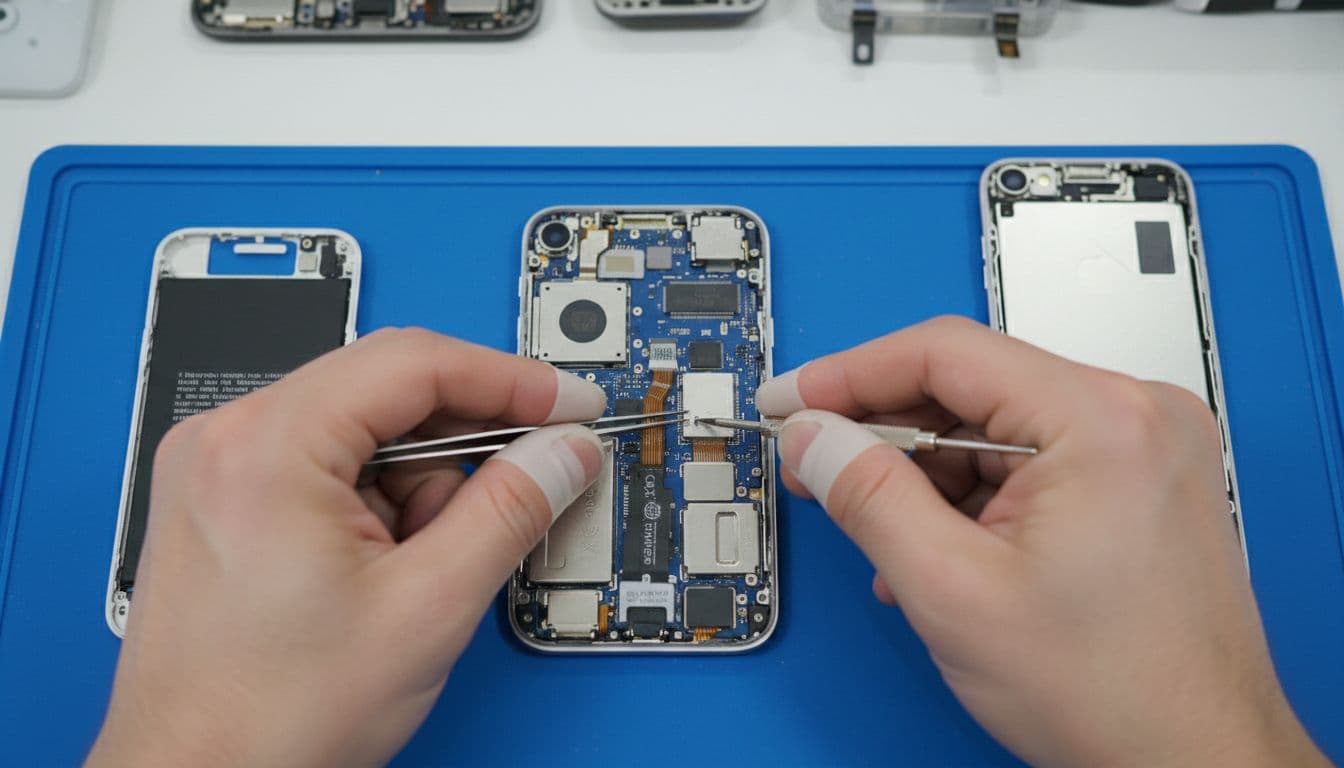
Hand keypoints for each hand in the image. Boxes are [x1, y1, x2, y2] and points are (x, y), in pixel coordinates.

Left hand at [87, 329, 606, 767]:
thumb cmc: (270, 717)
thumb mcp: (425, 609)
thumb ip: (509, 513)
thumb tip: (562, 452)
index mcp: (267, 446)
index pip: (415, 363)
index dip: (511, 380)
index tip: (569, 403)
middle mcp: (230, 439)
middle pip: (389, 388)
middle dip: (464, 444)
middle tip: (523, 484)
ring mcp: (220, 467)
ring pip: (366, 430)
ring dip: (418, 486)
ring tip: (415, 568)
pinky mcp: (225, 499)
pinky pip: (330, 464)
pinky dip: (379, 503)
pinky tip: (384, 567)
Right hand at [756, 316, 1325, 767]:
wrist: (1198, 761)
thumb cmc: (1117, 694)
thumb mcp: (954, 592)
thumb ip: (869, 499)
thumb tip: (814, 437)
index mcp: (1102, 420)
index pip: (945, 352)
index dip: (850, 373)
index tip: (793, 399)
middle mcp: (1134, 416)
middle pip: (969, 385)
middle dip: (883, 430)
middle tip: (816, 462)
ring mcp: (1142, 448)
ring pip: (993, 427)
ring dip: (925, 474)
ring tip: (884, 537)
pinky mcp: (1136, 482)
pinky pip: (1028, 461)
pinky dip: (970, 496)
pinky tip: (936, 547)